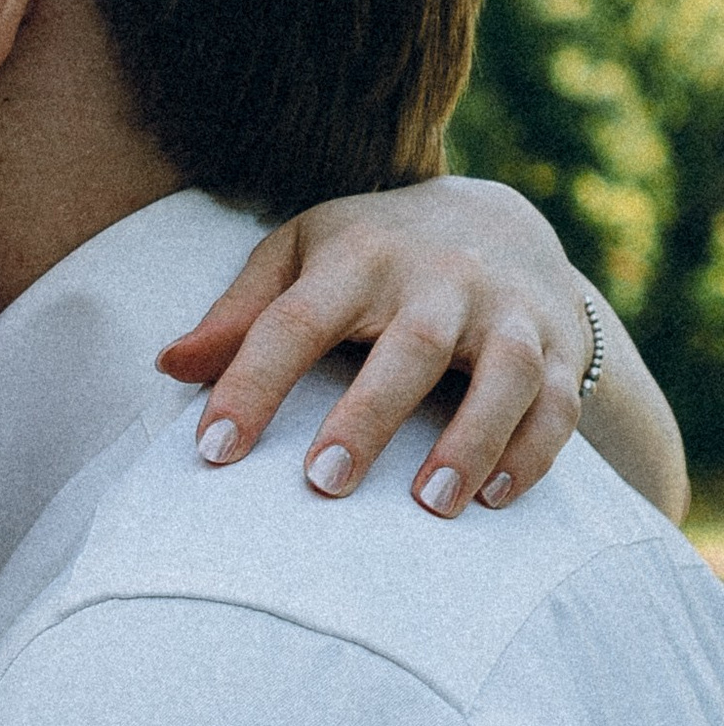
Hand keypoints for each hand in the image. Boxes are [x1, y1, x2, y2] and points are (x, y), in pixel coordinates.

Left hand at [156, 178, 587, 513]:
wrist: (498, 219)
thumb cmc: (373, 252)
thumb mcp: (301, 256)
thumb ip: (239, 313)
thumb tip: (168, 366)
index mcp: (359, 256)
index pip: (295, 319)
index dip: (251, 382)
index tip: (212, 449)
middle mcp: (438, 278)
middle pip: (407, 345)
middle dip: (368, 416)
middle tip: (323, 483)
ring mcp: (505, 310)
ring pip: (503, 372)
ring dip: (471, 439)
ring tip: (430, 505)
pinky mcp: (557, 344)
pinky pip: (557, 400)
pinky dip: (533, 450)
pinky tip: (495, 498)